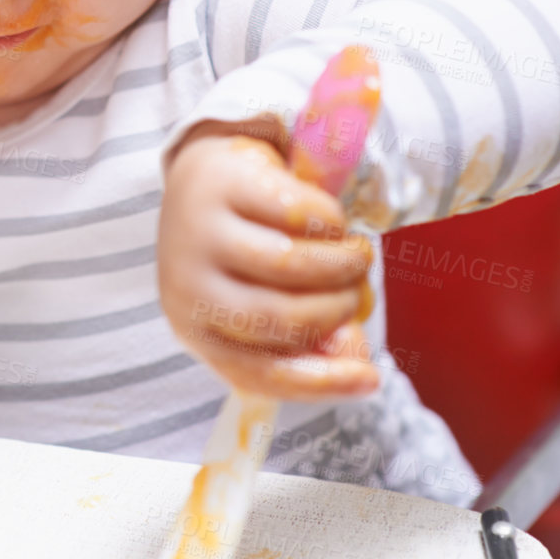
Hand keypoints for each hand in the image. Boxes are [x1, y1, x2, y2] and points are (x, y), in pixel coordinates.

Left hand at [158, 120, 380, 400]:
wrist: (205, 176)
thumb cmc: (243, 248)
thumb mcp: (268, 298)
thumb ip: (312, 335)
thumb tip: (355, 359)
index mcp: (195, 328)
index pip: (257, 372)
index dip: (320, 382)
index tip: (372, 380)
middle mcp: (187, 286)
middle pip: (282, 318)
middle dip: (338, 309)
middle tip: (357, 290)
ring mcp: (200, 233)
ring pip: (290, 265)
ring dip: (342, 265)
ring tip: (357, 257)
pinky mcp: (224, 184)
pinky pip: (295, 213)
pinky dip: (331, 222)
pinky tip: (332, 222)